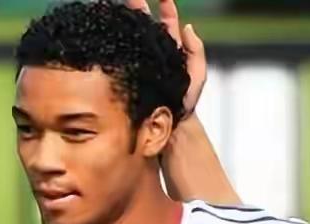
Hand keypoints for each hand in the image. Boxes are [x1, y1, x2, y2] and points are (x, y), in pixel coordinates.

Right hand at [129, 0, 206, 115]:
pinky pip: (124, 57)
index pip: (168, 24)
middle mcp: (155, 55)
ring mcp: (141, 64)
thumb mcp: (197, 75)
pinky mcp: (130, 75)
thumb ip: (196, 51)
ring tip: (119, 10)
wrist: (169, 125)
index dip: (166, 8)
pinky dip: (119, 45)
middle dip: (139, 8)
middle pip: (146, 26)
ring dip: (127, 23)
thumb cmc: (184, 104)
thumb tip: (188, 27)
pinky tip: (112, 35)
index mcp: (171, 51)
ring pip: (133, 39)